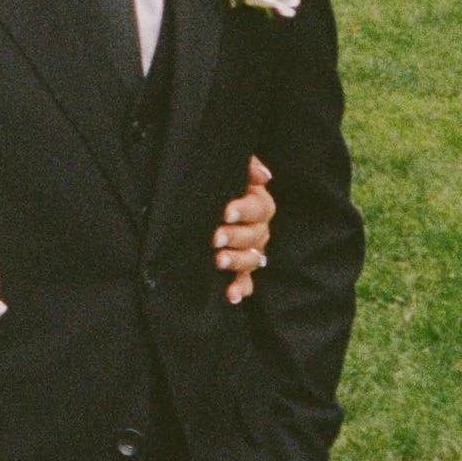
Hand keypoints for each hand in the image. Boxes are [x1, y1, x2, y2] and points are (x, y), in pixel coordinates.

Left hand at [214, 155, 273, 304]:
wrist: (196, 201)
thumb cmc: (215, 182)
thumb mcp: (228, 169)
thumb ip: (246, 165)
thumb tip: (265, 177)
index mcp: (257, 203)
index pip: (260, 208)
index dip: (245, 210)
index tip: (226, 212)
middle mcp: (258, 228)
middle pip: (257, 235)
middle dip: (236, 237)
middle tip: (215, 238)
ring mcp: (251, 250)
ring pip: (253, 259)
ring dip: (238, 261)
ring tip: (218, 261)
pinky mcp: (240, 269)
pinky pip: (246, 281)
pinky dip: (240, 288)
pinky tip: (231, 295)